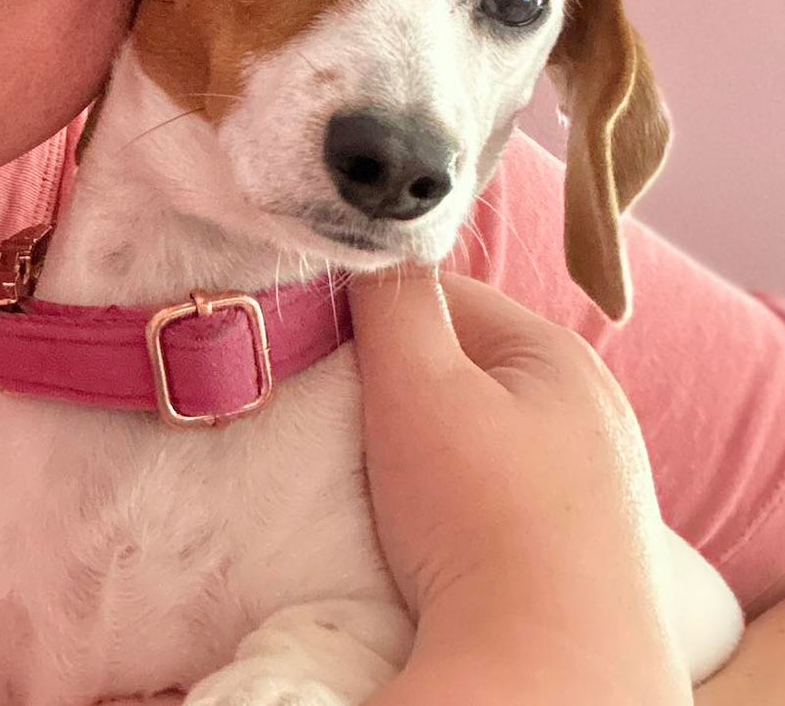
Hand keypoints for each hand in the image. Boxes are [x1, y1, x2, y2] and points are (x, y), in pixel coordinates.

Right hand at [347, 267, 688, 704]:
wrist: (549, 673)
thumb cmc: (484, 516)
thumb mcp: (419, 381)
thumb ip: (392, 300)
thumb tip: (372, 246)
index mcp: (559, 355)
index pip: (442, 295)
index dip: (372, 314)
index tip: (323, 350)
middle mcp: (588, 410)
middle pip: (456, 364)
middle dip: (396, 382)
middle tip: (346, 417)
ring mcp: (588, 483)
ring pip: (470, 429)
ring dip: (418, 443)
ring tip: (378, 477)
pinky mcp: (573, 546)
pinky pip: (490, 488)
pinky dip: (449, 495)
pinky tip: (423, 524)